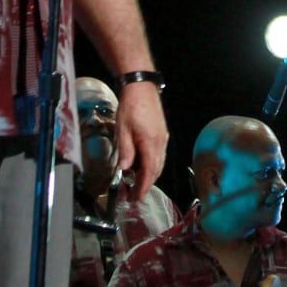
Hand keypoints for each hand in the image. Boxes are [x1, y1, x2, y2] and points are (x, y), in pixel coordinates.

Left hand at [116, 80, 168, 199]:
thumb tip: (125, 170)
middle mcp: (161, 143)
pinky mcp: (162, 133)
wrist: (142, 88)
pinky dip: (152, 164)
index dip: (143, 187)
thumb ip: (126, 151)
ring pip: (159, 162)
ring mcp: (164, 138)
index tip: (136, 198)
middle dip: (147, 184)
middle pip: (157, 169)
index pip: (150, 171)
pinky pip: (160, 154)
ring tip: (137, 183)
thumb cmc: (130, 108)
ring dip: (150, 175)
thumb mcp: (122, 130)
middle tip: (134, 194)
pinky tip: (143, 166)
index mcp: (151, 143)